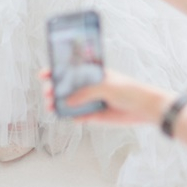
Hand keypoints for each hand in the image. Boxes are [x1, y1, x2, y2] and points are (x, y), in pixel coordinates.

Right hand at [39, 68, 171, 125]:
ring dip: (58, 104)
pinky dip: (72, 117)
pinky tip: (69, 117)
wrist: (143, 108)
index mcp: (90, 73)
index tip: (43, 74)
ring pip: (69, 102)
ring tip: (51, 107)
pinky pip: (78, 116)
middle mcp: (88, 86)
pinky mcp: (93, 115)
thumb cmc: (127, 89)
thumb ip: (85, 93)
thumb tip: (67, 101)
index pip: (69, 70)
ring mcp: (89, 100)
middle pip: (65, 87)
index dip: (55, 71)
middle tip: (47, 93)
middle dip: (54, 89)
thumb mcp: (104, 86)